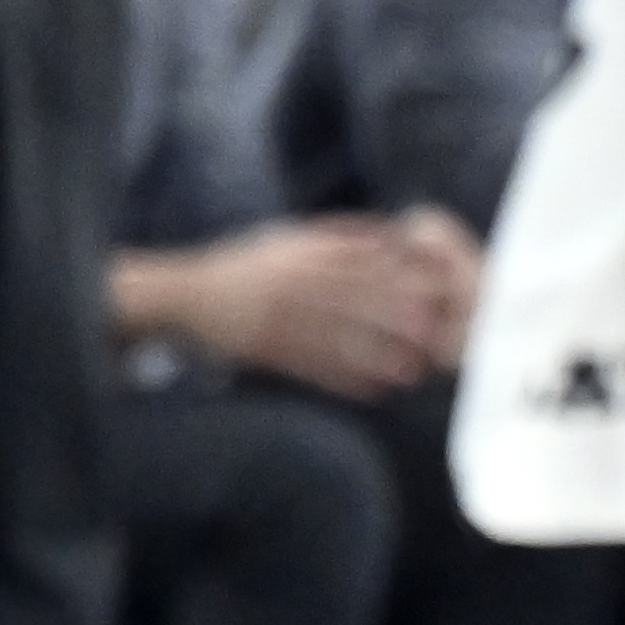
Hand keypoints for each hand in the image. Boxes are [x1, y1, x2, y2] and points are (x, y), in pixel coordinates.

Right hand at [153, 214, 474, 398]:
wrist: (189, 293)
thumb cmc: (250, 262)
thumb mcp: (292, 236)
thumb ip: (341, 234)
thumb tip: (392, 233)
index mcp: (305, 253)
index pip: (362, 265)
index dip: (401, 281)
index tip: (435, 293)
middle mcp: (294, 284)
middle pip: (353, 303)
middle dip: (396, 321)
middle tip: (433, 336)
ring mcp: (278, 319)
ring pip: (334, 340)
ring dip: (376, 358)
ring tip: (410, 372)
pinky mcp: (265, 350)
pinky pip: (309, 368)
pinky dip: (343, 381)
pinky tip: (371, 391)